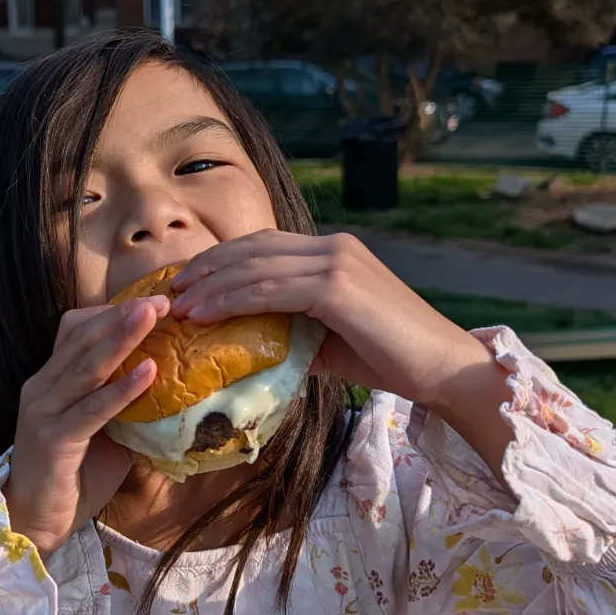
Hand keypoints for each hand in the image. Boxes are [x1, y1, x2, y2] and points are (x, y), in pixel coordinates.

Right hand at [3, 297, 168, 554]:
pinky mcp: (52, 440)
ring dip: (122, 338)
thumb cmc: (75, 476)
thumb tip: (177, 389)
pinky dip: (121, 389)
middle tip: (162, 301)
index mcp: (51, 381)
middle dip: (123, 316)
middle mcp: (42, 388)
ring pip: (86, 366)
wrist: (35, 521)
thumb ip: (129, 407)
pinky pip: (91, 409)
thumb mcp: (107, 432)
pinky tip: (148, 372)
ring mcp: (43, 412)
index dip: (112, 314)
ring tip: (153, 317)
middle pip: (82, 339)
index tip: (153, 302)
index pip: (77, 331)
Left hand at [171, 231, 511, 475]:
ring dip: (210, 286)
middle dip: (206, 267)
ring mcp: (337, 263)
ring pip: (255, 267)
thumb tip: (248, 344)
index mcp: (334, 252)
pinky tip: (205, 315)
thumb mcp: (331, 339)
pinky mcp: (338, 287)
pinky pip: (270, 290)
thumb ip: (293, 330)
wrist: (444, 369)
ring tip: (179, 306)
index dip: (221, 260)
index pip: (264, 245)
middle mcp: (334, 248)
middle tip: (171, 291)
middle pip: (253, 248)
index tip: (188, 282)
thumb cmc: (392, 359)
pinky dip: (231, 300)